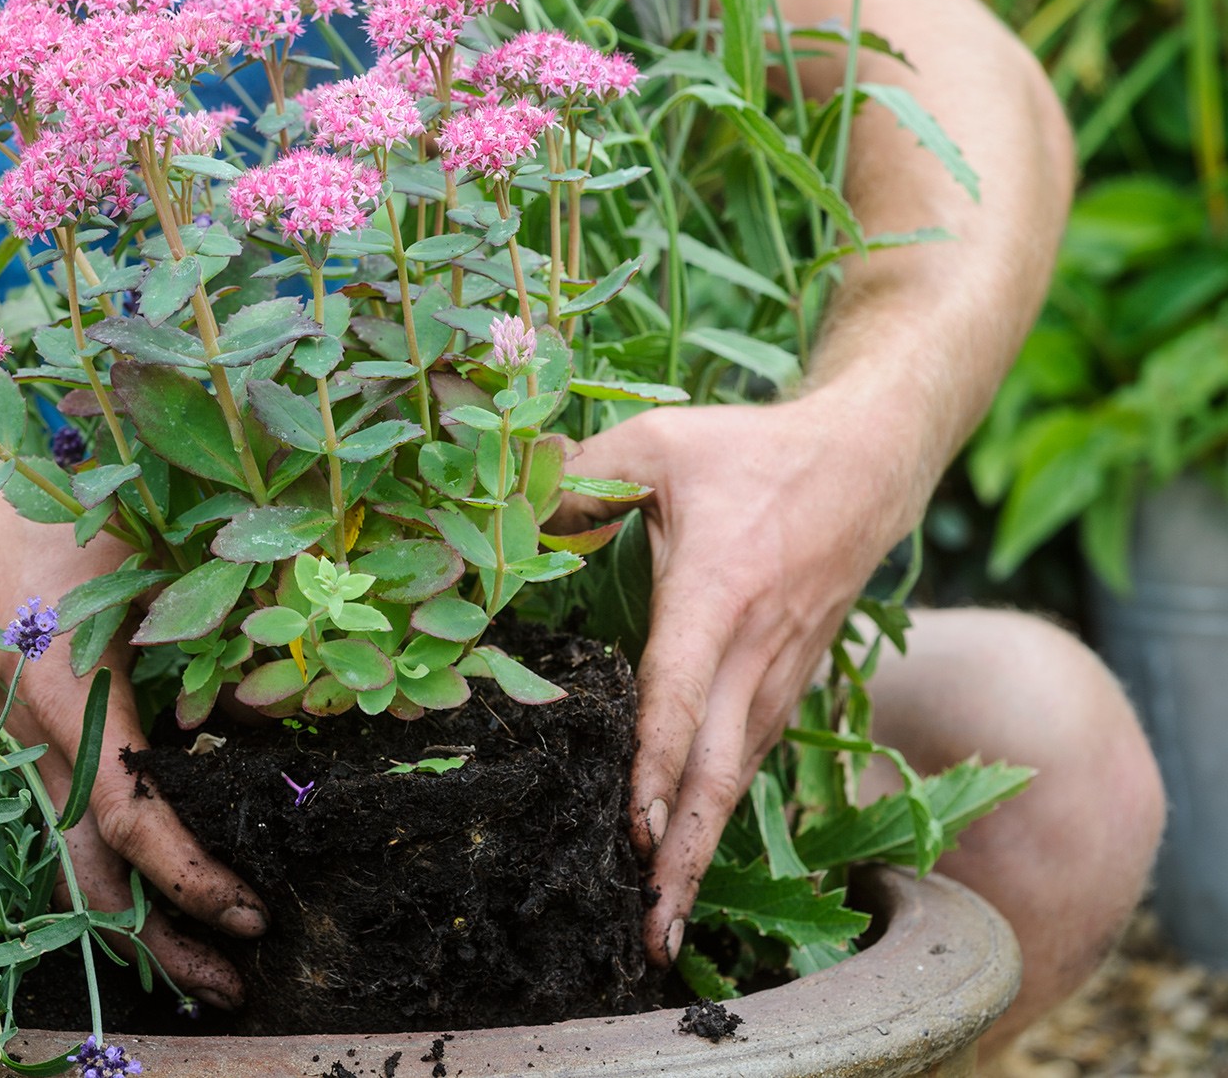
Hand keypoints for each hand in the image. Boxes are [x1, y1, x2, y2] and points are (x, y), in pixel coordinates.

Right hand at [0, 505, 266, 1010]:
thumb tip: (285, 678)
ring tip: (200, 971)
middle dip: (161, 948)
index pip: (132, 822)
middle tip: (232, 986)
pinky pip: (66, 838)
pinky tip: (152, 900)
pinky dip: (111, 886)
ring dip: (133, 931)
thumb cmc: (46, 524)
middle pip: (92, 886)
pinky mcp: (23, 751)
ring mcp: (23, 758)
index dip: (191, 879)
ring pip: (73, 874)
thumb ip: (210, 613)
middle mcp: (38, 751)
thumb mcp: (138, 558)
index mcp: (67, 705)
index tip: (251, 913)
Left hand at [548, 387, 927, 964]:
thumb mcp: (658, 443)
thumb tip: (503, 505)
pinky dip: (717, 810)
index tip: (637, 831)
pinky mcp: (787, 682)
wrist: (869, 460)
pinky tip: (687, 854)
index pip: (679, 695)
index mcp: (717, 595)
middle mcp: (755, 651)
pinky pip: (748, 757)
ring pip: (736, 776)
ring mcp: (778, 673)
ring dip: (702, 850)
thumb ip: (577, 475)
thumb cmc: (753, 451)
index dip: (655, 767)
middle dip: (685, 854)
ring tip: (662, 923)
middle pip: (718, 770)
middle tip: (651, 928)